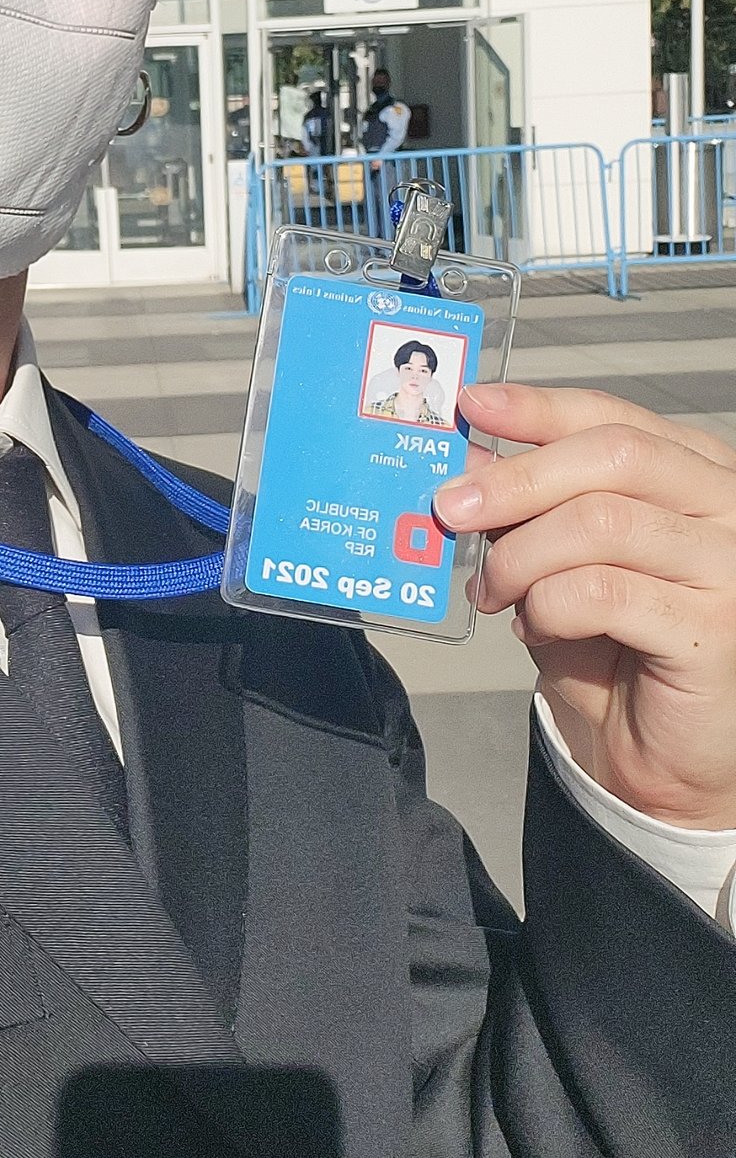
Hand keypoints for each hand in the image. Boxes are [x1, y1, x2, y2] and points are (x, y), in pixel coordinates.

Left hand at [434, 383, 735, 831]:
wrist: (657, 752)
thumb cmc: (613, 646)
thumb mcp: (561, 557)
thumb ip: (530, 505)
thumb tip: (464, 458)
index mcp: (695, 471)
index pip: (613, 418)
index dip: (538, 408)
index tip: (473, 405)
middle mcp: (725, 506)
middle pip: (612, 456)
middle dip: (516, 478)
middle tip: (450, 507)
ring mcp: (729, 567)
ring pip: (601, 522)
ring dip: (521, 555)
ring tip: (493, 589)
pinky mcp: (714, 631)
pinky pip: (603, 592)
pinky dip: (547, 604)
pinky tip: (534, 626)